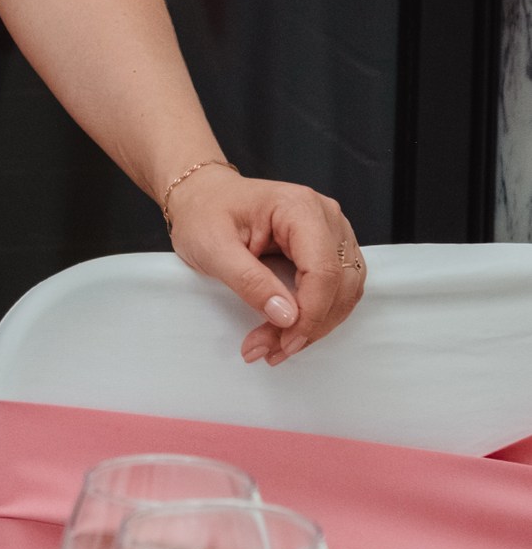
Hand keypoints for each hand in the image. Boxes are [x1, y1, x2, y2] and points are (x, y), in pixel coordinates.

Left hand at [165, 169, 365, 366]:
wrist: (202, 197)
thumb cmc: (204, 214)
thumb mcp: (213, 249)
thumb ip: (250, 282)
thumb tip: (287, 317)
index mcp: (299, 207)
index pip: (323, 269)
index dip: (310, 313)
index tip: (284, 343)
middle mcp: (325, 216)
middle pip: (339, 283)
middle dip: (309, 325)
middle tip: (270, 350)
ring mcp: (331, 232)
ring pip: (344, 291)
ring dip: (316, 325)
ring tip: (276, 347)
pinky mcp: (327, 249)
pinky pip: (336, 289)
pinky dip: (316, 315)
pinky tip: (287, 332)